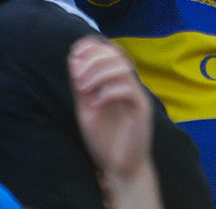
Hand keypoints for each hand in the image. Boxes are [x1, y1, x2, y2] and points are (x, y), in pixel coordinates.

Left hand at [69, 37, 153, 181]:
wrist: (120, 168)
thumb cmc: (104, 139)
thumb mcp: (85, 108)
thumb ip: (80, 84)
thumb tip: (73, 57)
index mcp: (115, 81)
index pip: (108, 50)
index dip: (91, 46)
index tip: (74, 54)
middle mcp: (128, 84)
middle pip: (116, 54)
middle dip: (93, 60)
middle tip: (78, 78)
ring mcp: (137, 96)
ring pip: (123, 68)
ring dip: (99, 74)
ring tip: (84, 90)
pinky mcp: (142, 110)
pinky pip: (129, 90)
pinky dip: (109, 93)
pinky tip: (96, 105)